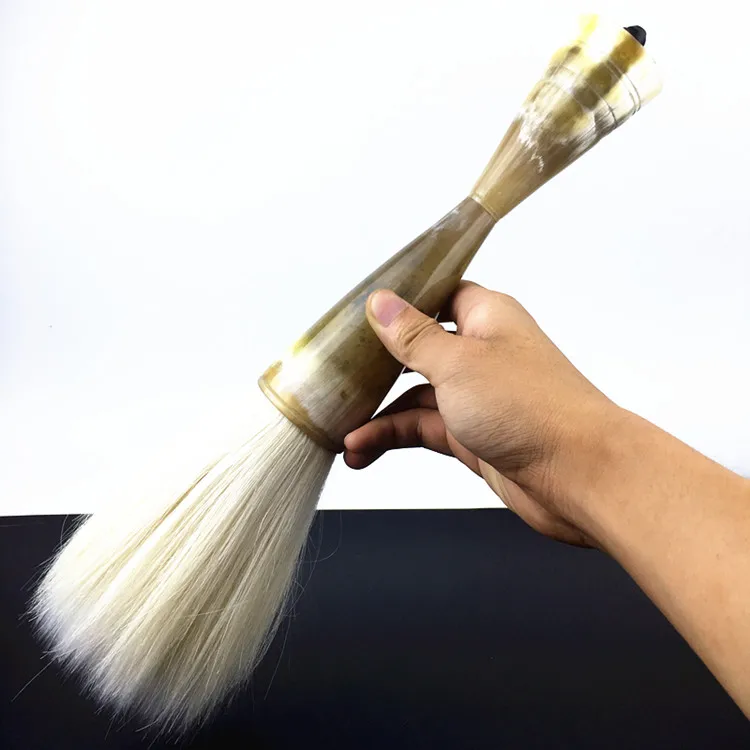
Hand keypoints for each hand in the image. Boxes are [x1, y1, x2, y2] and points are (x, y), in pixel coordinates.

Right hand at [344, 282, 621, 546]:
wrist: (580, 477)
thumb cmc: (531, 407)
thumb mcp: (457, 363)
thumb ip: (413, 336)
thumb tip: (380, 303)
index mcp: (486, 317)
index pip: (437, 295)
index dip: (400, 302)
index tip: (359, 314)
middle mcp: (481, 354)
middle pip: (418, 349)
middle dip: (378, 365)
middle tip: (337, 377)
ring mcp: (477, 398)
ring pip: (416, 395)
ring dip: (379, 412)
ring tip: (342, 430)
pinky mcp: (473, 436)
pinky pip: (423, 430)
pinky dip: (392, 438)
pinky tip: (363, 451)